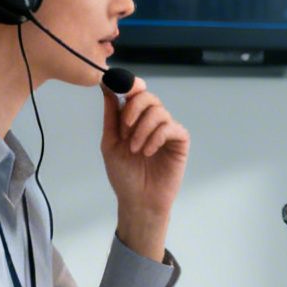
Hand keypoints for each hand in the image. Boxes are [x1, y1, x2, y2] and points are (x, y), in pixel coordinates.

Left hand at [100, 78, 188, 259]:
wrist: (137, 200)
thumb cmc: (123, 175)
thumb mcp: (110, 143)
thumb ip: (111, 117)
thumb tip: (107, 90)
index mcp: (135, 119)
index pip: (136, 93)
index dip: (129, 85)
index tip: (119, 87)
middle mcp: (152, 121)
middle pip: (149, 97)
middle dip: (134, 108)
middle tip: (125, 128)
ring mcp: (167, 130)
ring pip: (159, 111)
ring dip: (143, 130)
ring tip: (135, 149)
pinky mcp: (180, 141)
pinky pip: (171, 127)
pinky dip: (156, 137)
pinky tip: (148, 152)